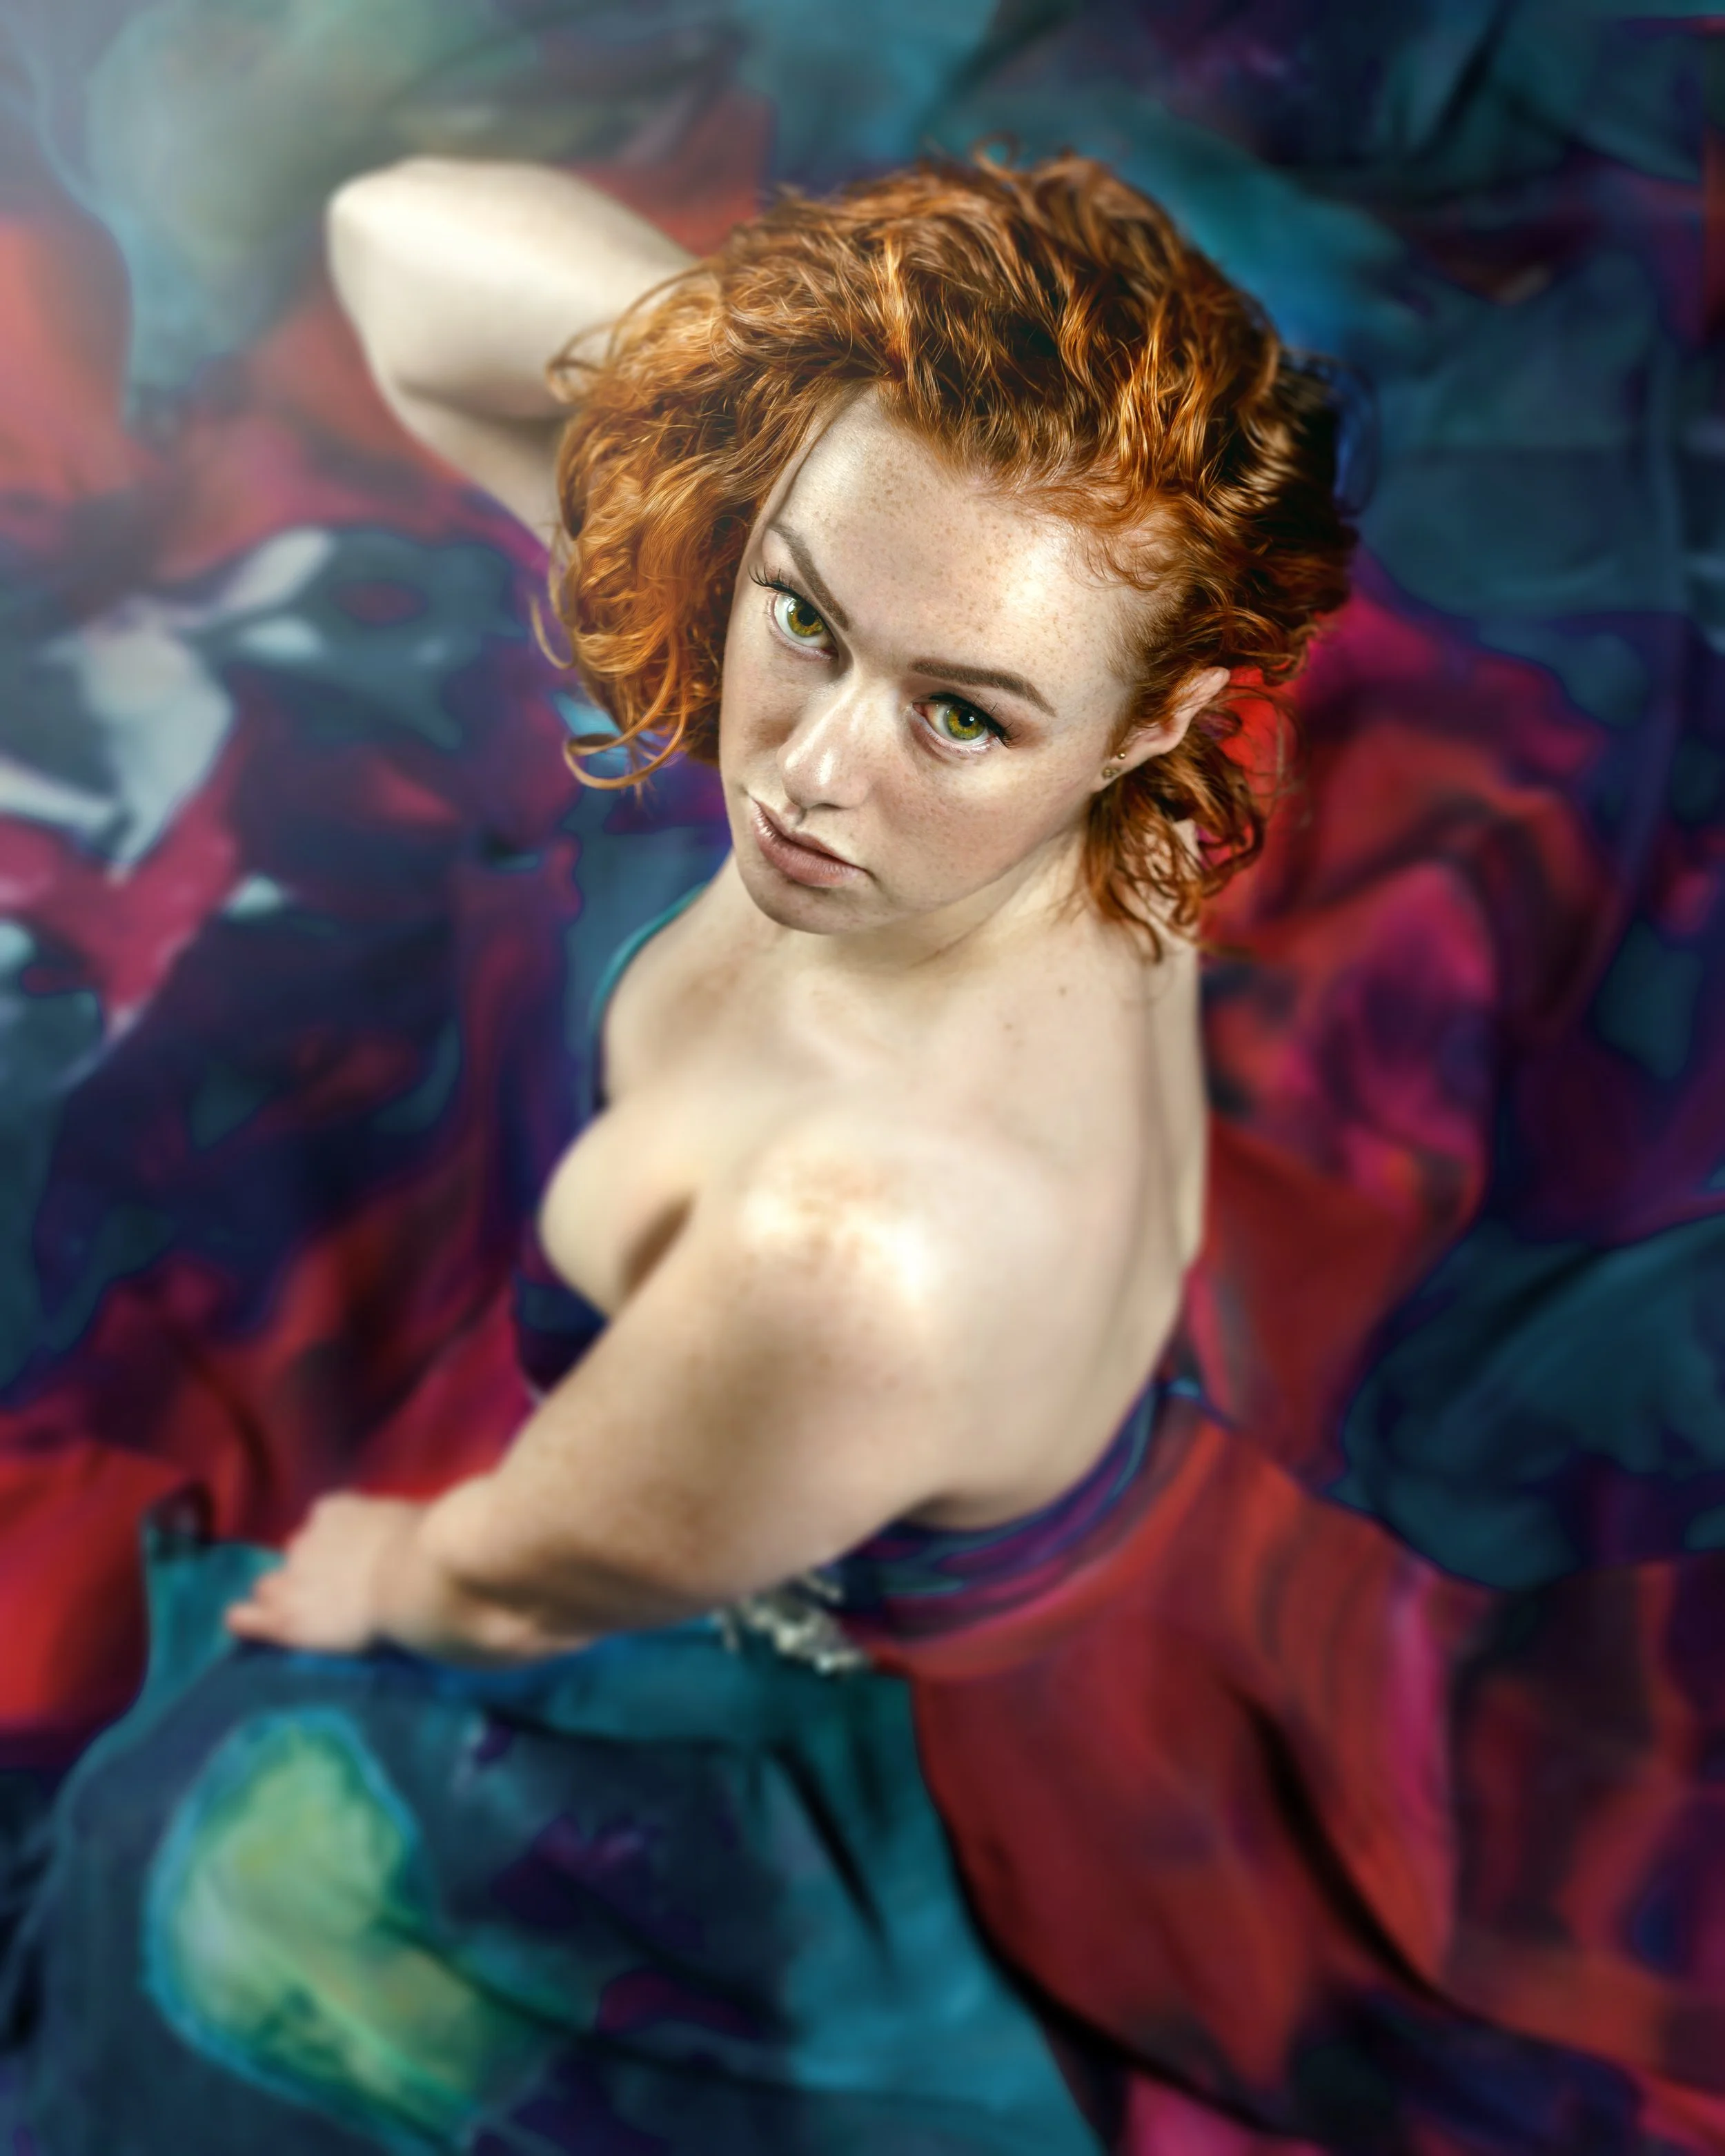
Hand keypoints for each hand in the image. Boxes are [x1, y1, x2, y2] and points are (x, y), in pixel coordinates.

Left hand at [225, 1492, 426, 1654]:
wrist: (412, 1578)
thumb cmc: (426, 1542)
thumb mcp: (415, 1516)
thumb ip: (401, 1521)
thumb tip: (418, 1523)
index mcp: (335, 1511)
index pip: (321, 1523)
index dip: (334, 1543)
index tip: (352, 1557)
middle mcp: (305, 1540)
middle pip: (295, 1555)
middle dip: (309, 1571)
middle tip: (336, 1591)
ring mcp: (291, 1579)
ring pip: (269, 1586)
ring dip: (283, 1597)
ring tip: (302, 1614)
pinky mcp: (285, 1619)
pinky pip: (247, 1618)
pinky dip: (245, 1620)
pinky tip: (244, 1624)